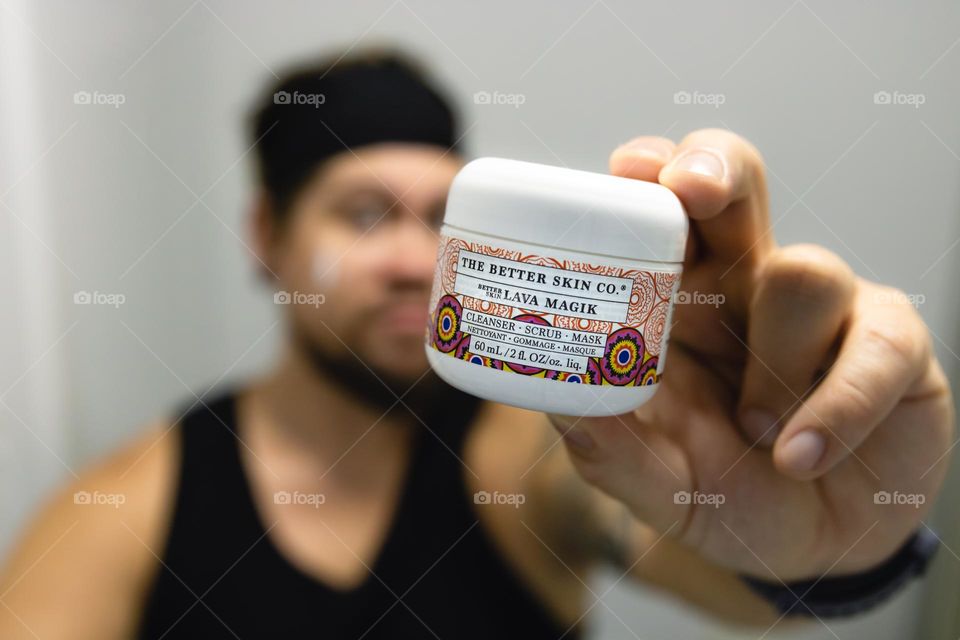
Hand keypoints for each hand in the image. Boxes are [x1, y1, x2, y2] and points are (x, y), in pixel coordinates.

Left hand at [549, 129, 954, 580]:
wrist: (816, 546)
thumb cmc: (726, 490)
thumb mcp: (657, 480)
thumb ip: (609, 451)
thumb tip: (558, 411)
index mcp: (677, 298)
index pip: (660, 208)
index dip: (648, 173)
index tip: (625, 171)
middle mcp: (744, 283)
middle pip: (735, 180)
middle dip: (713, 167)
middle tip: (690, 189)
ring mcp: (821, 305)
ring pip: (803, 271)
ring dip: (774, 360)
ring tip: (758, 432)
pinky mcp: (889, 341)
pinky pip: (875, 343)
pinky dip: (836, 409)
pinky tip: (803, 456)